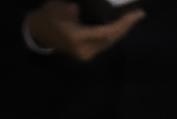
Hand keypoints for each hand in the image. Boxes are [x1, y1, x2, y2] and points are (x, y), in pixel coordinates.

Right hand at [26, 1, 144, 61]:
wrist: (38, 33)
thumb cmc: (48, 17)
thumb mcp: (58, 6)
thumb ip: (72, 9)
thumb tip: (83, 9)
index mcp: (77, 38)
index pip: (106, 32)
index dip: (123, 24)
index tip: (136, 13)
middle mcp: (84, 49)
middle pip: (111, 40)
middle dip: (126, 27)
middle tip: (138, 14)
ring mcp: (86, 54)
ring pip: (109, 43)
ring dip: (121, 31)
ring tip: (132, 18)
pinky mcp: (87, 53)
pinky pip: (104, 44)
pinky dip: (113, 34)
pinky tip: (121, 26)